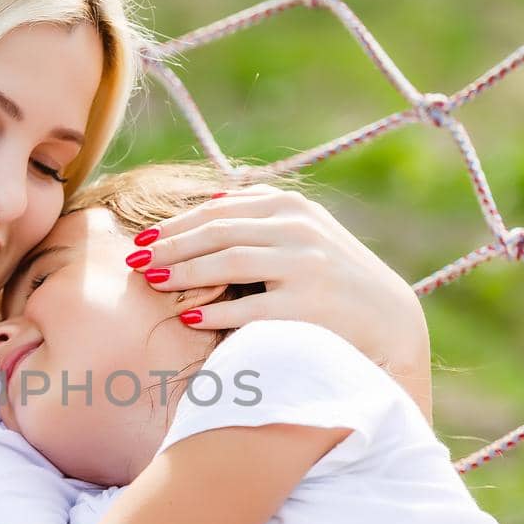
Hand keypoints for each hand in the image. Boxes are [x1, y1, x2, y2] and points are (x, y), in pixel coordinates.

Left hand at [131, 185, 430, 415]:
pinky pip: (249, 308)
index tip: (143, 239)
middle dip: (169, 247)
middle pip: (215, 233)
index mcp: (290, 207)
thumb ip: (261, 216)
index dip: (175, 225)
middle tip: (135, 261)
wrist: (388, 323)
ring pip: (227, 263)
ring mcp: (304, 266)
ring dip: (183, 273)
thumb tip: (208, 201)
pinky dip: (215, 312)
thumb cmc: (334, 277)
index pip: (217, 211)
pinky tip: (189, 317)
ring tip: (152, 283)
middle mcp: (297, 229)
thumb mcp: (305, 233)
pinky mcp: (307, 306)